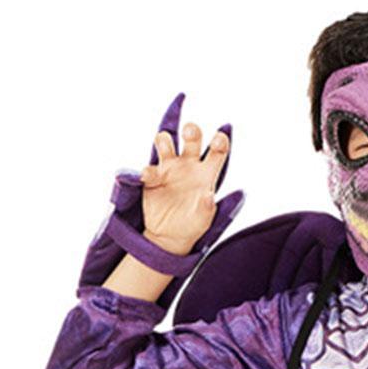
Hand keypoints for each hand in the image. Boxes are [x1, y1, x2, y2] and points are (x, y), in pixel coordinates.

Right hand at [139, 117, 230, 255]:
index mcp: (207, 173)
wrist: (169, 238)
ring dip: (164, 140)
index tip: (218, 140)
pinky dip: (147, 171)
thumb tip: (209, 197)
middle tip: (189, 133)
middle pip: (191, 138)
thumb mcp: (203, 220)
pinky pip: (149, 169)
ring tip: (165, 149)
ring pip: (166, 143)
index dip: (220, 141)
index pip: (217, 150)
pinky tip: (148, 178)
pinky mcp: (152, 178)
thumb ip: (207, 208)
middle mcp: (189, 165)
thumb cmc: (192, 225)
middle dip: (191, 130)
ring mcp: (169, 169)